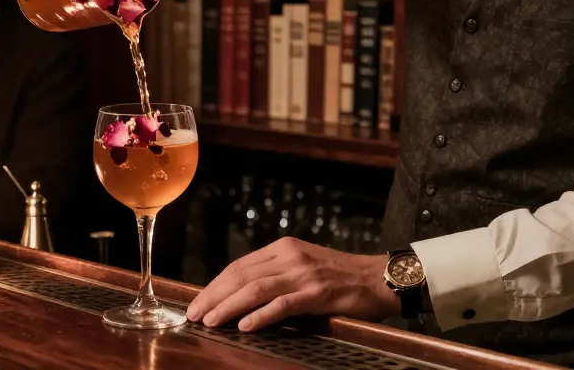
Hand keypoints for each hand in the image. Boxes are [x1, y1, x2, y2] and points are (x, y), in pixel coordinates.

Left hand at [186, 237, 401, 332]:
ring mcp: (304, 274)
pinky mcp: (318, 293)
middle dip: (214, 296)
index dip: (215, 285)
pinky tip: (245, 325)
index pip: (239, 266)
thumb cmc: (341, 277)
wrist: (379, 278)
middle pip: (241, 275)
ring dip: (229, 306)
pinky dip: (261, 315)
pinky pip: (284, 304)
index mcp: (283, 249)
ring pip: (256, 288)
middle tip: (194, 314)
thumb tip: (240, 295)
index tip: (197, 301)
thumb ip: (275, 275)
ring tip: (210, 321)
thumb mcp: (303, 267)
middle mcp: (290, 257)